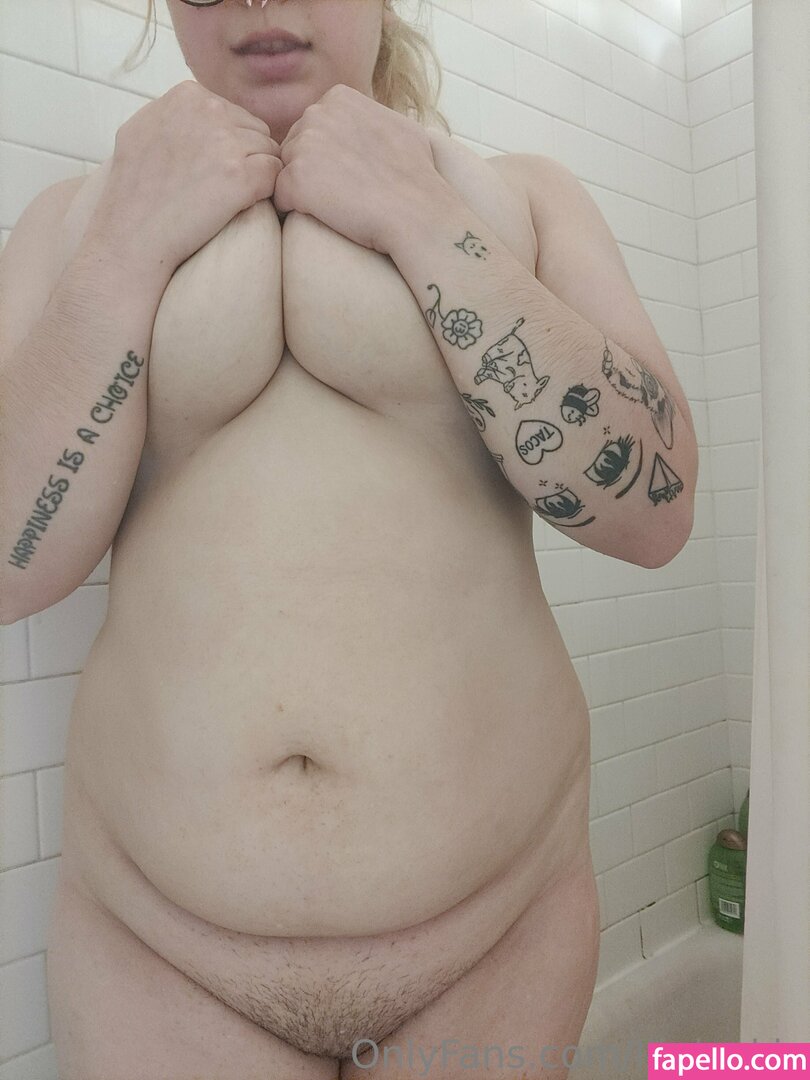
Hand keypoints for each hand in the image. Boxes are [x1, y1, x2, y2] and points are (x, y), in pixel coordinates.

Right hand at [87, 81, 281, 276]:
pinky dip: (266, 193)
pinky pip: (275, 176)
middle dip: (247, 157)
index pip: (234, 113)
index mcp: (188, 94)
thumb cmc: (134, 190)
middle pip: (256, 131)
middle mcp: (209, 110)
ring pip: (270, 153)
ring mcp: (227, 142)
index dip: (230, 144)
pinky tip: (242, 206)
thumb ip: (177, 112)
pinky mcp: (242, 176)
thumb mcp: (144, 129)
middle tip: (221, 187)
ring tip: (228, 197)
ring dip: (258, 176)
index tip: (210, 168)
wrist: (132, 234)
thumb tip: (204, 106)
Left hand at [274, 83, 446, 254]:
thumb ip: (370, 116)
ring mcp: (303, 145)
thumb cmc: (417, 175)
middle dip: (312, 171)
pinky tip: (324, 218)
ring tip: (337, 206)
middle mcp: (316, 113)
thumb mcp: (398, 125)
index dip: (329, 156)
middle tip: (344, 194)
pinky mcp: (295, 180)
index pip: (314, 128)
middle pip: (296, 147)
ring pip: (287, 172)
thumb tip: (366, 120)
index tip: (354, 173)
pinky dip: (295, 212)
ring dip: (304, 192)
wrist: (417, 211)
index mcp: (338, 98)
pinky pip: (280, 198)